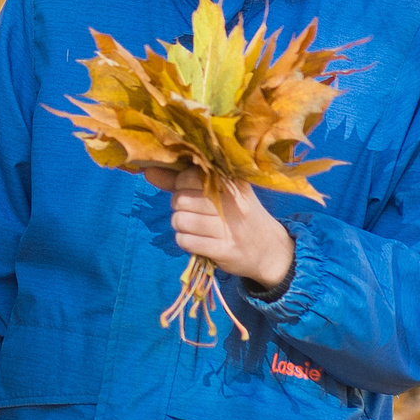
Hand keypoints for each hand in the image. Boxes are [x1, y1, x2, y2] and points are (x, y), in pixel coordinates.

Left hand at [142, 166, 294, 290]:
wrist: (270, 250)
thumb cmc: (239, 215)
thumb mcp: (220, 192)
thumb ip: (183, 180)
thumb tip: (149, 170)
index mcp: (233, 183)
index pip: (189, 175)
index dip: (181, 184)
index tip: (191, 190)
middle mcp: (233, 203)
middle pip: (180, 199)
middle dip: (179, 207)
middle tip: (194, 212)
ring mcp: (230, 227)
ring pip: (180, 220)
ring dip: (181, 226)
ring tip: (197, 227)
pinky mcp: (224, 249)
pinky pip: (185, 241)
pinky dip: (186, 241)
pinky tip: (199, 240)